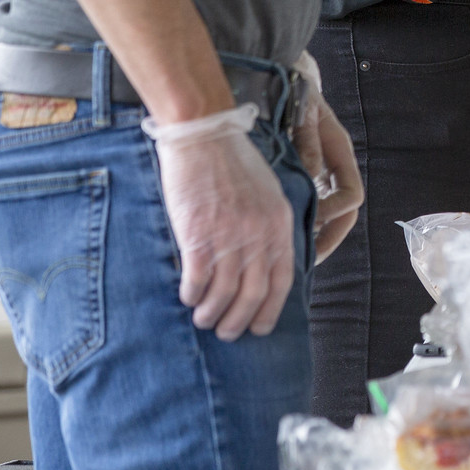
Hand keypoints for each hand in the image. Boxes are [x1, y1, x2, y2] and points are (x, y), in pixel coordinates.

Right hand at [144, 105, 297, 340]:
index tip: (260, 328)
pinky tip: (187, 298)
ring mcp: (229, 236)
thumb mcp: (267, 193)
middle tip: (226, 332)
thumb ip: (269, 226)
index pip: (282, 280)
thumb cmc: (233, 163)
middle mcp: (259, 235)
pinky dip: (192, 295)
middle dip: (239, 322)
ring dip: (212, 314)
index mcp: (279, 224)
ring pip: (224, 294)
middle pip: (253, 295)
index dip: (270, 310)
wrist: (204, 136)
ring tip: (203, 320)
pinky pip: (197, 280)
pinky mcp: (198, 235)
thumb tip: (263, 261)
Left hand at [288, 55, 363, 264]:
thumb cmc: (294, 91)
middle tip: (303, 262)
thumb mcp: (302, 112)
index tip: (310, 223)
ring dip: (314, 236)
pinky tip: (276, 233)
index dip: (334, 215)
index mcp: (341, 153)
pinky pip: (310, 206)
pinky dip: (298, 222)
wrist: (286, 77)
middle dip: (328, 240)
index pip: (351, 196)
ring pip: (328, 214)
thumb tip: (313, 174)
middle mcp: (336, 167)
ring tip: (288, 256)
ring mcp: (322, 172)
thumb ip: (307, 141)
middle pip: (345, 213)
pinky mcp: (304, 174)